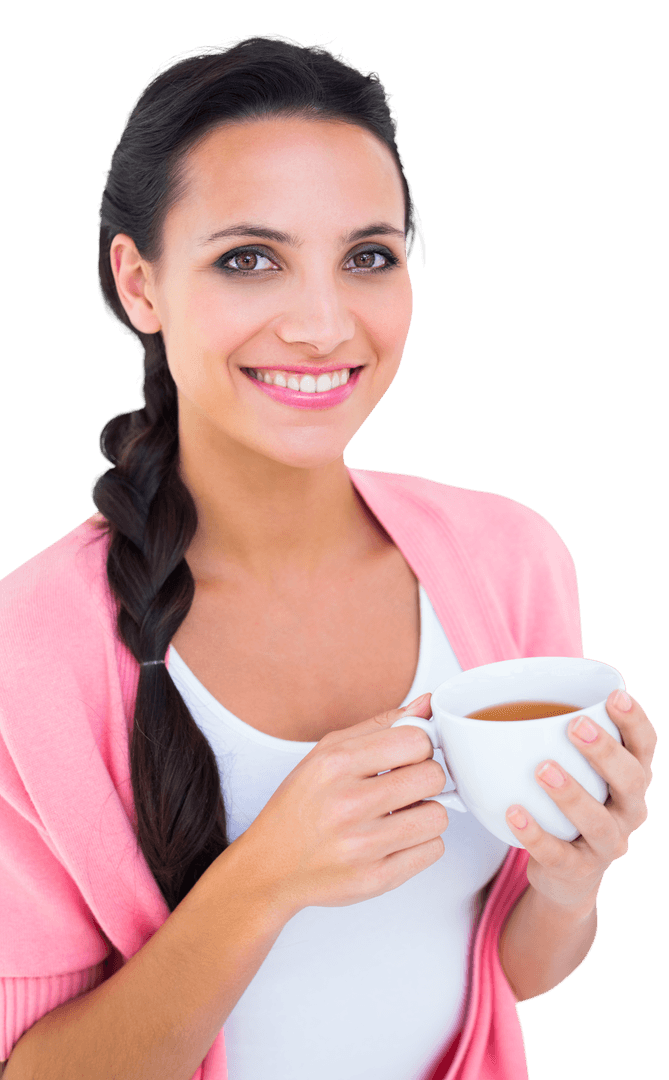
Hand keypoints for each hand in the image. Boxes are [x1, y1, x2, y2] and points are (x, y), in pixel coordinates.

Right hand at [236, 693, 448, 915]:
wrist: (271, 867)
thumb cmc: (299, 807)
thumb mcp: (327, 752)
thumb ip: (380, 726)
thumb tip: (427, 704)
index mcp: (336, 764)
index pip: (416, 741)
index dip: (419, 747)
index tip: (409, 756)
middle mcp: (347, 804)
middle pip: (432, 777)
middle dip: (425, 779)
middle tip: (406, 785)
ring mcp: (362, 845)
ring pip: (438, 816)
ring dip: (425, 813)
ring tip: (400, 813)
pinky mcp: (376, 879)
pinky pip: (433, 850)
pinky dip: (420, 843)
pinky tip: (396, 838)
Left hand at [505, 689, 656, 909]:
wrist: (568, 875)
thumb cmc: (573, 808)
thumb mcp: (582, 775)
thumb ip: (565, 742)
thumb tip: (510, 696)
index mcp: (631, 780)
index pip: (645, 747)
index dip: (635, 722)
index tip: (616, 697)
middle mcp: (629, 811)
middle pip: (631, 781)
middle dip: (605, 752)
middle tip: (576, 727)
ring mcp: (607, 844)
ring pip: (598, 821)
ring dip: (571, 793)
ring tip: (543, 769)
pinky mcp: (577, 869)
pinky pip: (558, 853)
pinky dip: (535, 833)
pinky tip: (514, 813)